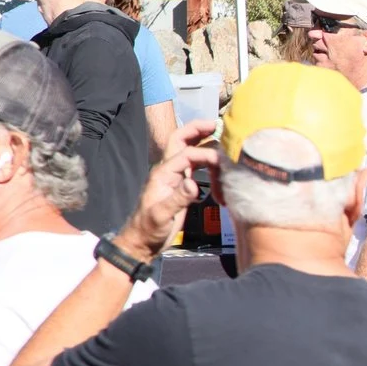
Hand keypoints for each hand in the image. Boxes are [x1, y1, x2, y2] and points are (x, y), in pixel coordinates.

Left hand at [124, 119, 217, 260]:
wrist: (142, 241)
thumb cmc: (149, 229)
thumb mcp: (161, 216)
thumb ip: (177, 199)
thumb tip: (193, 184)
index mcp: (162, 174)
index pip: (186, 154)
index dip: (205, 153)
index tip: (222, 161)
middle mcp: (168, 171)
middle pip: (180, 141)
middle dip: (196, 130)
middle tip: (216, 124)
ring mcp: (175, 177)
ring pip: (189, 151)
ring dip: (204, 142)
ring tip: (224, 141)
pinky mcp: (182, 186)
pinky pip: (195, 165)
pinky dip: (207, 160)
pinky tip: (219, 163)